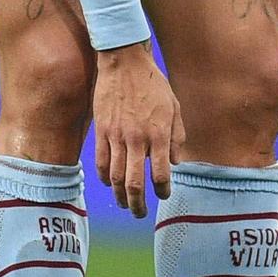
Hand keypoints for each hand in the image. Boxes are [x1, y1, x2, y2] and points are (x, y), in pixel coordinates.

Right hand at [92, 41, 184, 217]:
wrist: (124, 62)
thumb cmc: (154, 84)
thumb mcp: (174, 107)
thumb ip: (176, 137)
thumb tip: (174, 163)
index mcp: (159, 134)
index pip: (161, 174)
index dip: (163, 190)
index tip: (164, 195)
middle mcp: (137, 139)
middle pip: (135, 183)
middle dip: (138, 204)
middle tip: (141, 213)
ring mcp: (117, 136)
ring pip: (116, 177)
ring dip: (120, 196)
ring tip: (125, 205)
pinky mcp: (101, 131)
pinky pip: (101, 162)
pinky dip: (105, 178)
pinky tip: (110, 184)